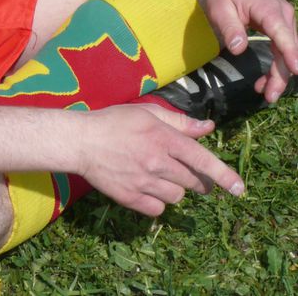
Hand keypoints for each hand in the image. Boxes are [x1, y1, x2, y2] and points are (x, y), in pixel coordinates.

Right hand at [78, 103, 243, 216]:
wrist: (81, 141)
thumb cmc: (115, 121)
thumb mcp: (147, 112)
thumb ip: (179, 122)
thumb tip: (208, 128)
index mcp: (163, 138)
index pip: (201, 160)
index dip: (223, 175)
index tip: (239, 188)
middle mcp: (157, 162)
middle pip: (193, 182)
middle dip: (198, 179)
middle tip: (186, 171)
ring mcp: (144, 182)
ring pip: (177, 196)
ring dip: (175, 188)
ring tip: (159, 174)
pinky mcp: (131, 198)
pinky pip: (158, 209)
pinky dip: (157, 201)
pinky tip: (146, 186)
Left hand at [206, 0, 297, 102]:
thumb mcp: (220, 6)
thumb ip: (230, 27)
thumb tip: (238, 49)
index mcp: (268, 9)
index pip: (282, 33)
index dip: (290, 52)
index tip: (295, 70)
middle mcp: (284, 15)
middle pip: (289, 48)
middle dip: (282, 75)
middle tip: (269, 96)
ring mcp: (286, 21)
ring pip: (289, 52)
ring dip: (280, 74)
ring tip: (266, 93)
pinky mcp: (283, 26)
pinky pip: (284, 49)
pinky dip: (278, 65)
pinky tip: (266, 81)